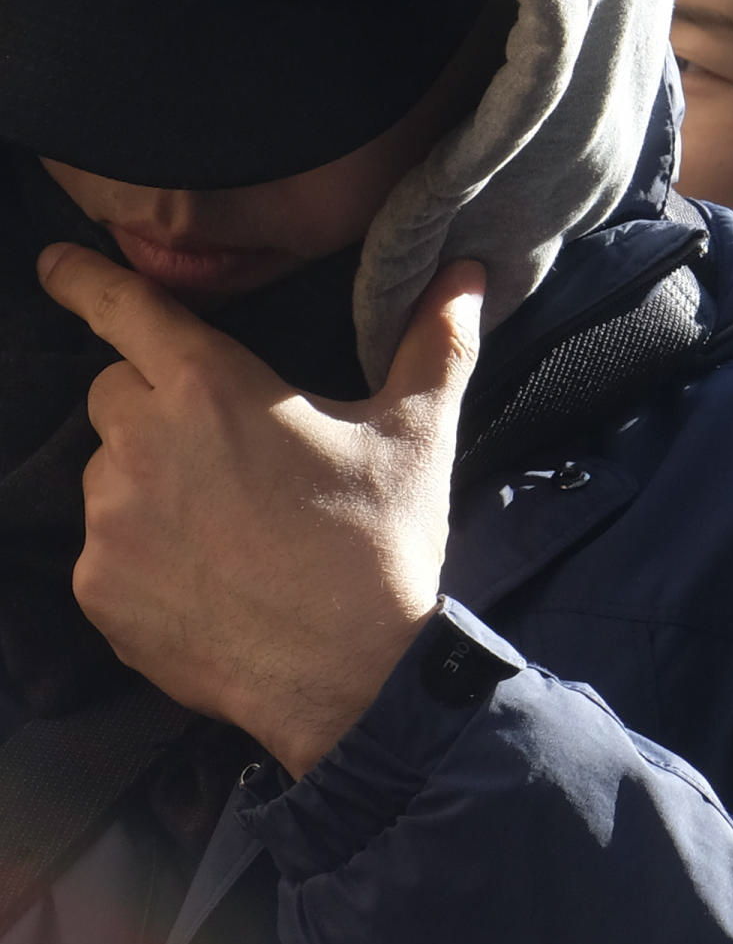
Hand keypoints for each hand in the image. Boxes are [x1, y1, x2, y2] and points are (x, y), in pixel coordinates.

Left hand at [41, 245, 484, 776]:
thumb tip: (464, 274)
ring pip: (108, 473)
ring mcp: (110, 524)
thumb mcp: (418, 435)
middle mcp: (142, 445)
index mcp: (213, 388)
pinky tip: (207, 577)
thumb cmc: (383, 543)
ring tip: (226, 524)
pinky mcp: (99, 590)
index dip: (85, 280)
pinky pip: (106, 549)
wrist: (352, 678)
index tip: (56, 265)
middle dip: (156, 402)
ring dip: (149, 480)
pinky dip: (143, 553)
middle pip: (115, 391)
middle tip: (227, 446)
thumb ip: (434, 343)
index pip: (127, 311)